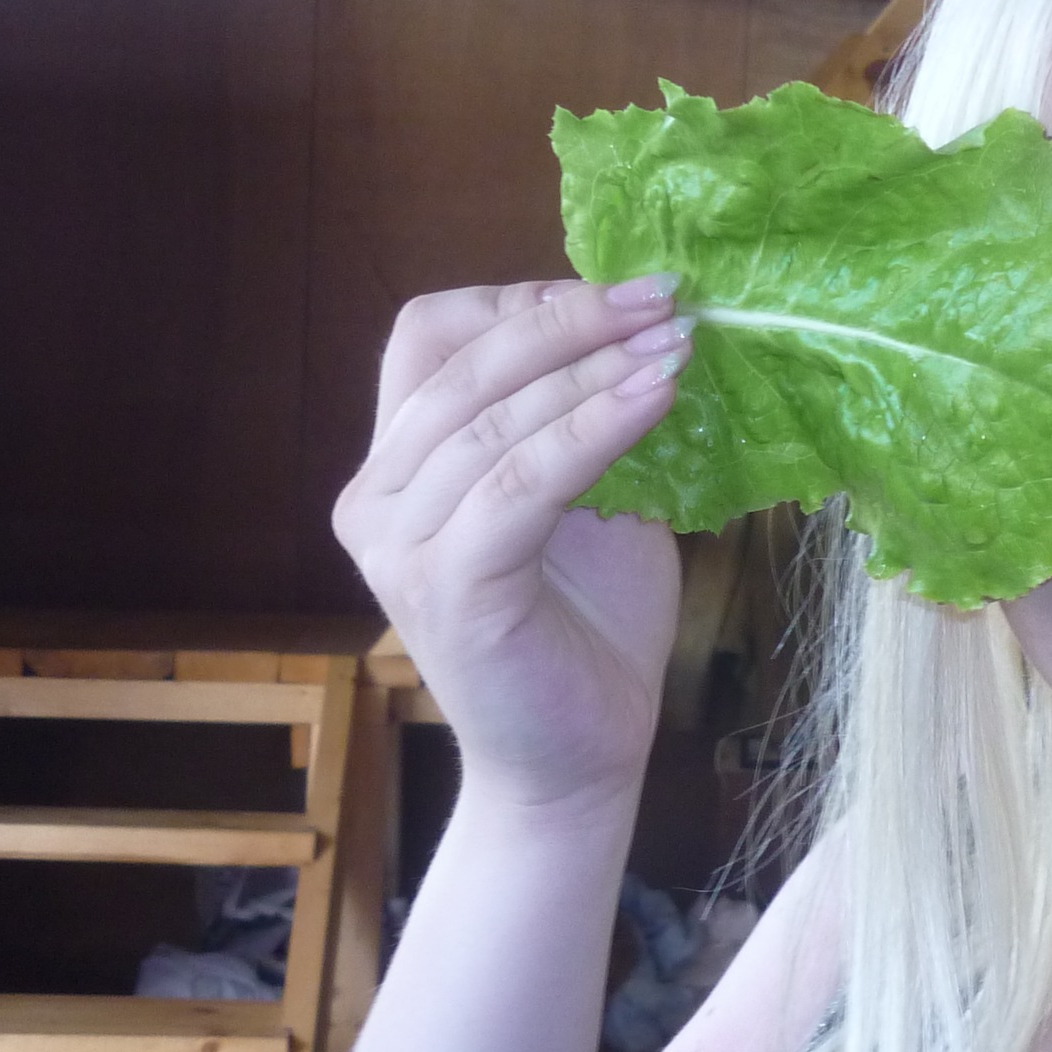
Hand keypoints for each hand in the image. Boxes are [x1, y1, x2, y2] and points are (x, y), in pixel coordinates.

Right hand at [332, 276, 690, 810]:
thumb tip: (649, 329)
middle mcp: (375, 499)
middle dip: (571, 318)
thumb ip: (586, 420)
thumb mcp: (589, 496)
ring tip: (677, 344)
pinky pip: (520, 482)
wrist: (579, 761)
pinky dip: (593, 430)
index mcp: (396, 467)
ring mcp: (399, 546)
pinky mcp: (446, 587)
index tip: (622, 290)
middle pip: (462, 364)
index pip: (431, 338)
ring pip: (493, 418)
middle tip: (665, 297)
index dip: (521, 299)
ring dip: (594, 368)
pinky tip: (655, 399)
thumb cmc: (588, 631)